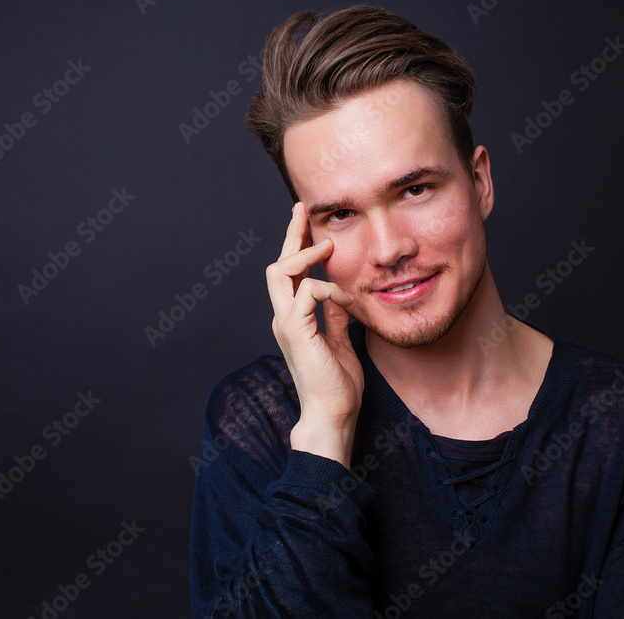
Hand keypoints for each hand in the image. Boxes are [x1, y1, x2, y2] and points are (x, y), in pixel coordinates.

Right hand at [266, 202, 363, 467]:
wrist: (332, 414)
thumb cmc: (337, 385)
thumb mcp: (340, 341)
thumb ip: (334, 317)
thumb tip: (338, 295)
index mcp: (294, 319)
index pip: (291, 275)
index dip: (296, 246)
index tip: (307, 222)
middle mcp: (284, 318)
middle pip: (279, 266)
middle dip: (291, 235)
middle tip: (302, 209)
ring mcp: (287, 325)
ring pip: (281, 274)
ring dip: (304, 255)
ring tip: (327, 244)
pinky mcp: (298, 332)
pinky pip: (306, 294)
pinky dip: (326, 288)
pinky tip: (344, 298)